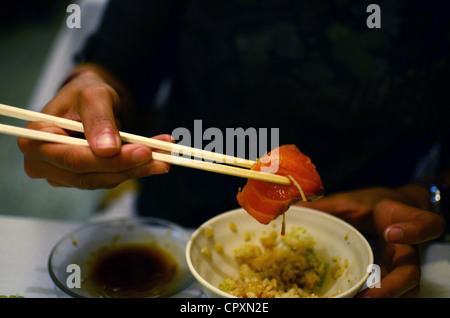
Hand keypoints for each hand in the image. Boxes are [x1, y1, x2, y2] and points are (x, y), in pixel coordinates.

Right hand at [17, 67, 170, 188]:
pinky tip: (157, 158)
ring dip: (138, 169)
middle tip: (164, 156)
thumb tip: (107, 149)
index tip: (144, 151)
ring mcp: (61, 175)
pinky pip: (110, 178)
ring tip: (166, 154)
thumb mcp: (93, 96)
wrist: (88, 101)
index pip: (74, 158)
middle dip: (130, 166)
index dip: (110, 160)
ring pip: (103, 180)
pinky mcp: (81, 178)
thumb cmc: (84, 94)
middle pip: (89, 174)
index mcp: (35, 139)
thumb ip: (99, 120)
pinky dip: (135, 169)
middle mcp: (42, 163)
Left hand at [299, 188, 443, 297]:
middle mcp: (408, 248)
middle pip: (413, 273)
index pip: (425, 224)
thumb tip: (293, 210)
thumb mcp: (351, 201)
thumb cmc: (373, 204)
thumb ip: (328, 207)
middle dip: (392, 287)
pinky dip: (376, 297)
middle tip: (369, 294)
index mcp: (403, 219)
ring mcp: (402, 266)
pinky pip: (391, 293)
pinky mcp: (393, 277)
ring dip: (385, 298)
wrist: (392, 210)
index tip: (390, 232)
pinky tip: (355, 299)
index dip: (413, 230)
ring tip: (359, 301)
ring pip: (406, 290)